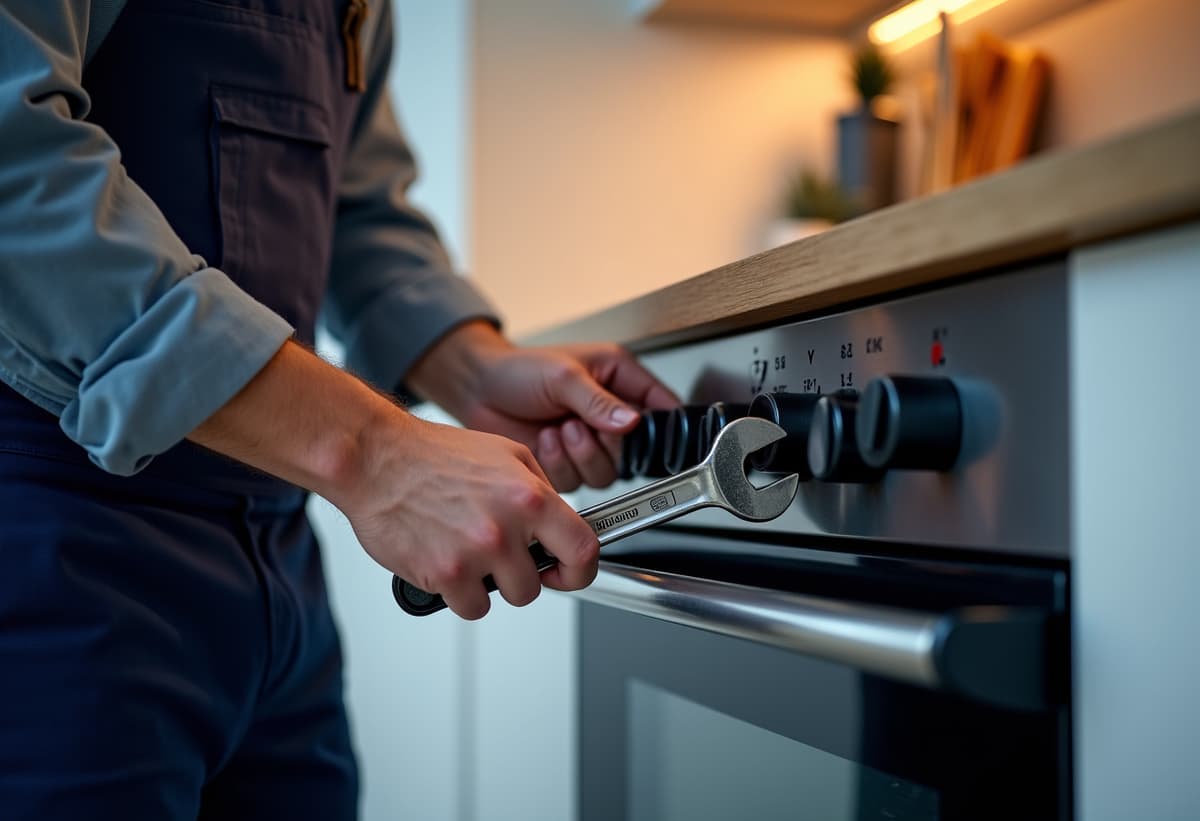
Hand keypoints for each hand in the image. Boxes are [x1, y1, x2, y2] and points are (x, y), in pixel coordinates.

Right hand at [337, 411, 599, 619]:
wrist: (378, 459)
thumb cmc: (435, 455)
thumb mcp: (507, 454)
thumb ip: (541, 490)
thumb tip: (561, 524)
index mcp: (530, 496)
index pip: (583, 549)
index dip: (580, 570)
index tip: (568, 573)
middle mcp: (506, 526)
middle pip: (538, 585)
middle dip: (521, 575)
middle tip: (499, 555)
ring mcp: (475, 553)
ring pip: (506, 598)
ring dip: (491, 584)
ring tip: (469, 553)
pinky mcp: (443, 574)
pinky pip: (470, 607)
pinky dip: (460, 593)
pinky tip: (448, 563)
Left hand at [408, 322, 678, 490]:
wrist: (478, 390)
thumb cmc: (519, 369)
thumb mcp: (563, 375)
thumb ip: (598, 401)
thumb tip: (631, 421)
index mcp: (618, 380)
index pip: (661, 405)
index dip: (666, 424)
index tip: (656, 434)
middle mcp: (609, 414)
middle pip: (635, 452)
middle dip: (604, 443)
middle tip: (578, 424)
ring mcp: (588, 443)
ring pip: (607, 472)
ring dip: (580, 455)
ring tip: (559, 429)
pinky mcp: (566, 465)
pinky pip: (576, 482)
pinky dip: (558, 465)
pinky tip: (544, 440)